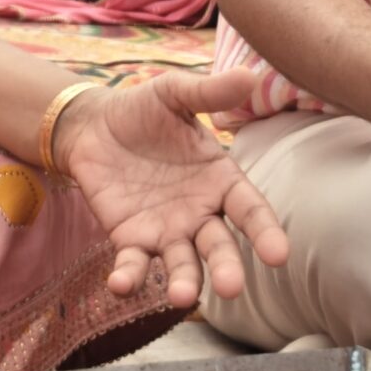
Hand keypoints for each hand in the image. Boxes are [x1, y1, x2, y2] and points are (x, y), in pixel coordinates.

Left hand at [50, 72, 290, 305]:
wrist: (93, 125)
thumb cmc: (143, 110)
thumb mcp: (174, 93)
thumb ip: (208, 92)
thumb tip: (250, 74)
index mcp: (221, 179)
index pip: (250, 210)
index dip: (265, 232)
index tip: (278, 255)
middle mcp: (200, 213)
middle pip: (219, 246)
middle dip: (226, 267)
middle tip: (231, 288)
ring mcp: (167, 231)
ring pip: (182, 263)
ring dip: (184, 282)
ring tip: (181, 297)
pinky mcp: (131, 239)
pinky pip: (134, 263)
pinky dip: (130, 277)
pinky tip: (122, 284)